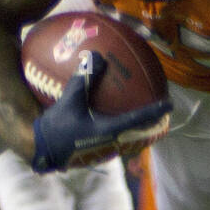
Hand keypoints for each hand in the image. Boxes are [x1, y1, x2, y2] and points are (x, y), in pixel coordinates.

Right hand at [31, 51, 170, 173]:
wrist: (40, 150)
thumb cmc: (55, 127)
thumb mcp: (69, 100)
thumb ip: (84, 78)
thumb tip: (97, 56)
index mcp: (109, 132)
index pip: (138, 119)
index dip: (155, 111)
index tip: (170, 104)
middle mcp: (111, 144)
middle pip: (139, 134)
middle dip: (152, 124)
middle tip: (163, 113)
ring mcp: (104, 151)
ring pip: (129, 140)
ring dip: (139, 129)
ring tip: (146, 118)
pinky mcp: (95, 153)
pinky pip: (115, 141)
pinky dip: (122, 130)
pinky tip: (114, 121)